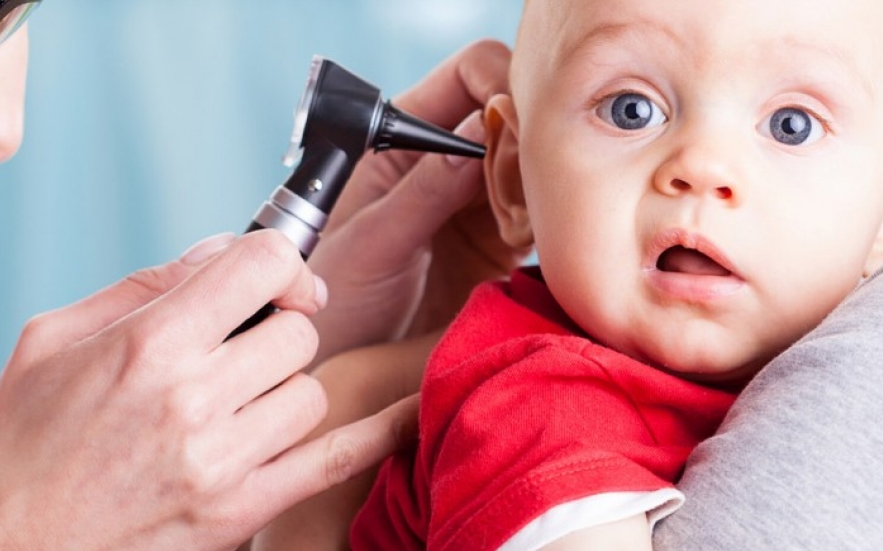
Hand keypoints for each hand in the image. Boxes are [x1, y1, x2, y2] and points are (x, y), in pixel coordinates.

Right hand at [0, 231, 416, 550]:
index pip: (261, 263)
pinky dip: (378, 429)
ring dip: (285, 386)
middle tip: (240, 344)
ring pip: (311, 390)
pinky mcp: (241, 513)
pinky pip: (337, 459)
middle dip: (275, 326)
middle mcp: (194, 399)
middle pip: (297, 329)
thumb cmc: (16, 449)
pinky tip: (402, 406)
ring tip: (240, 399)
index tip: (264, 275)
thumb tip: (222, 250)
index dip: (273, 258)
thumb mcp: (49, 341)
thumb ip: (144, 286)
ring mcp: (224, 462)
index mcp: (147, 345)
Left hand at [306, 39, 526, 363]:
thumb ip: (424, 190)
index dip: (501, 84)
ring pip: (534, 163)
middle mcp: (442, 159)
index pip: (467, 75)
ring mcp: (474, 199)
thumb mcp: (372, 243)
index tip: (520, 123)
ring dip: (545, 183)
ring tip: (532, 220)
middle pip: (511, 113)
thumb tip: (477, 131)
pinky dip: (552, 223)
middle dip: (533, 135)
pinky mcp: (498, 242)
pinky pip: (542, 214)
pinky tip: (541, 243)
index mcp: (399, 137)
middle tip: (535, 180)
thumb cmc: (330, 301)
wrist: (335, 364)